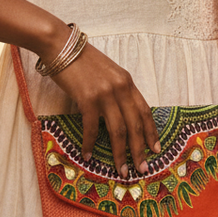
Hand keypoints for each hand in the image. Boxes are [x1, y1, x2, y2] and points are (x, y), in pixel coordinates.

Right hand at [49, 44, 159, 178]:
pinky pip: (92, 128)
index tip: (156, 149)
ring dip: (120, 154)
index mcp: (127, 81)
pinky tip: (88, 155)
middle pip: (135, 125)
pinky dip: (90, 144)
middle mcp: (120, 88)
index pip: (145, 110)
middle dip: (139, 150)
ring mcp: (105, 94)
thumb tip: (121, 115)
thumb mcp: (108, 73)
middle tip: (142, 169)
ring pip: (118, 130)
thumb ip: (117, 91)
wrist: (61, 46)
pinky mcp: (87, 99)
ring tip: (122, 170)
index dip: (151, 132)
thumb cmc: (82, 60)